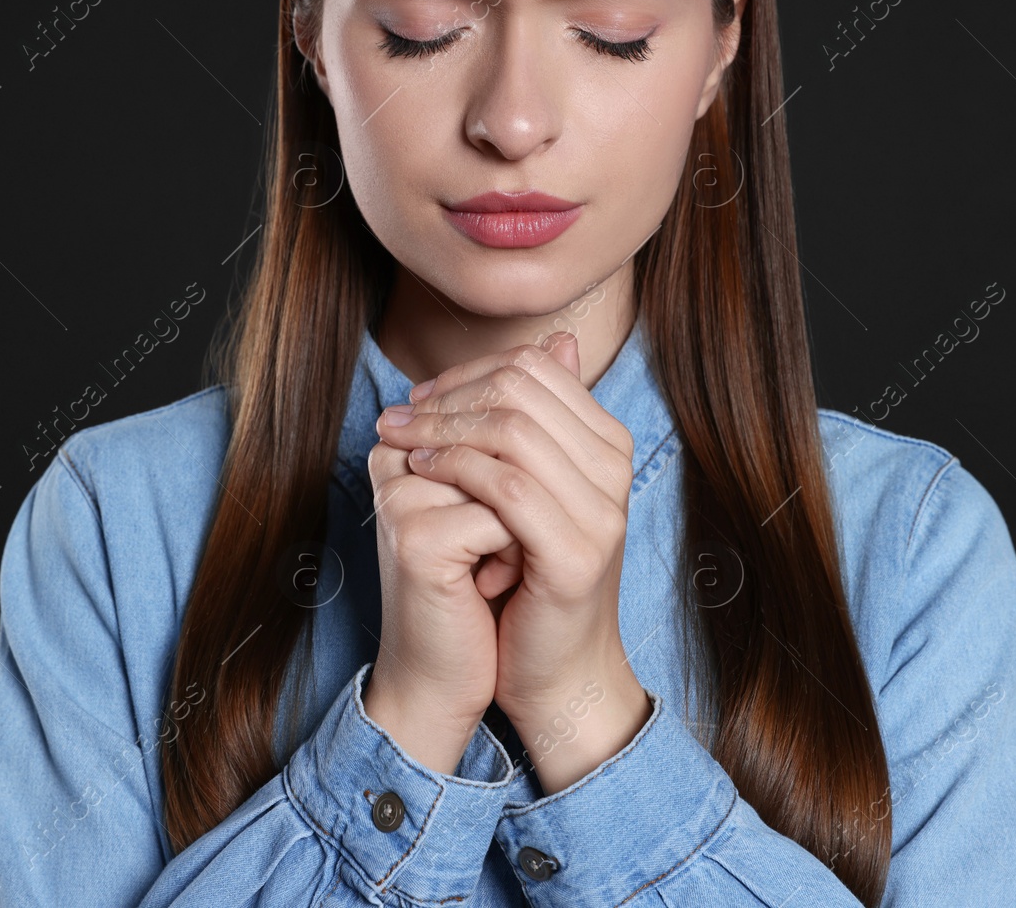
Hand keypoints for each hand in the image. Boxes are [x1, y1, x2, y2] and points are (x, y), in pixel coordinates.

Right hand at [363, 410, 517, 773]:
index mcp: (415, 439)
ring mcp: (401, 494)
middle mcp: (398, 456)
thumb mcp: (519, 491)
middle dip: (538, 483)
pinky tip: (490, 588)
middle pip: (504, 425)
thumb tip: (563, 338)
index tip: (534, 500)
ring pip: (509, 471)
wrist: (453, 675)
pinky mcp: (414, 538)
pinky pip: (500, 518)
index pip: (498, 387)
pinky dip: (513, 557)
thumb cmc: (484, 587)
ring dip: (528, 524)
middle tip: (523, 538)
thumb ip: (537, 418)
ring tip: (508, 563)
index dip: (539, 441)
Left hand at [373, 333, 641, 734]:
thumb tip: (547, 342)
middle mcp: (614, 471)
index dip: (469, 372)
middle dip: (449, 394)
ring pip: (512, 432)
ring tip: (402, 441)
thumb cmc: (534, 582)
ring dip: (442, 428)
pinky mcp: (576, 555)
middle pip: (522, 390)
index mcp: (608, 446)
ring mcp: (601, 512)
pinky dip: (456, 470)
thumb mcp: (531, 493)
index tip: (421, 395)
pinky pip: (508, 489)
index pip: (536, 368)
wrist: (557, 672)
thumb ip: (530, 427)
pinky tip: (421, 473)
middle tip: (400, 413)